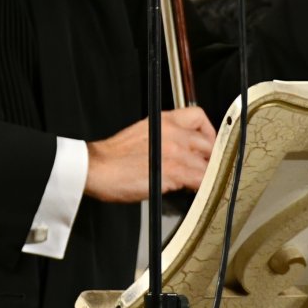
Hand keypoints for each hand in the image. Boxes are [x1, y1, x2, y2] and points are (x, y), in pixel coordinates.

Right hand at [84, 107, 216, 203]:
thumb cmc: (114, 157)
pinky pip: (201, 179)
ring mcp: (175, 151)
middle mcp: (173, 132)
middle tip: (204, 169)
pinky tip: (193, 191)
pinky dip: (202, 187)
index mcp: (164, 120)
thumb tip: (183, 152)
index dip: (208, 132)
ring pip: (207, 163)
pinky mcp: (173, 171)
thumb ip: (166, 138)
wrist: (97, 168)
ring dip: (206, 175)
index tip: (206, 145)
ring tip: (198, 184)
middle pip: (208, 142)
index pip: (199, 116)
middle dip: (210, 158)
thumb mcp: (143, 134)